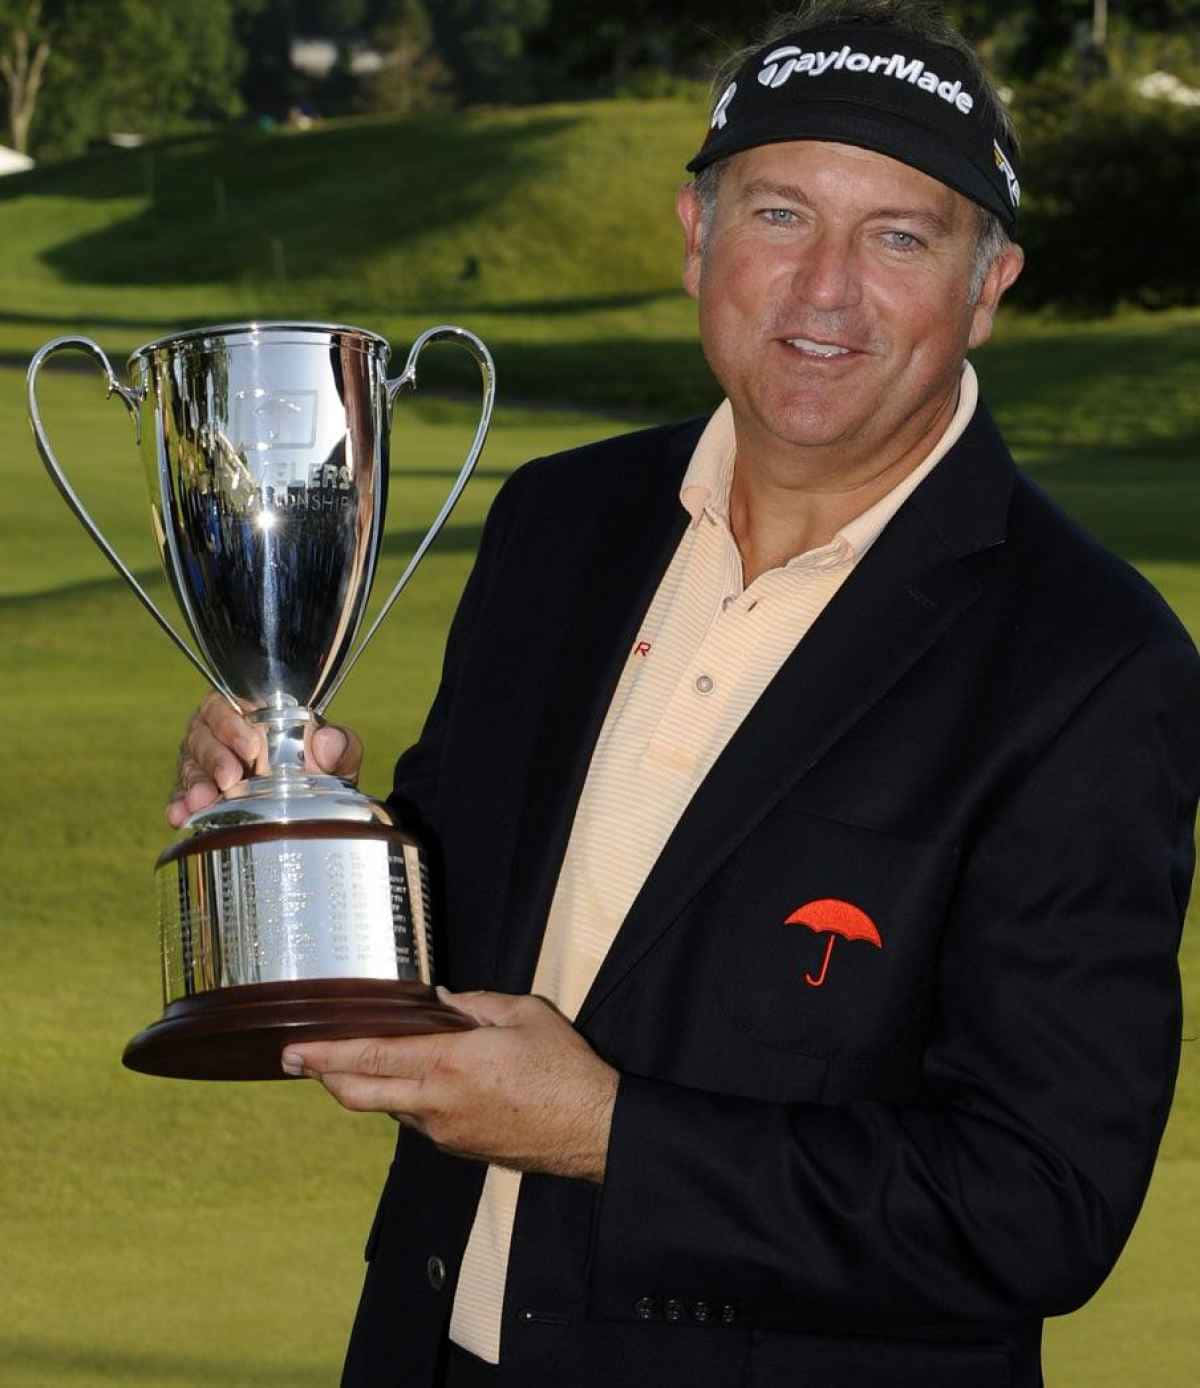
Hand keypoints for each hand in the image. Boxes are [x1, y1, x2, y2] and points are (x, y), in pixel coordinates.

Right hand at [166, 691, 363, 826]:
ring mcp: (206, 763)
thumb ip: (341, 745)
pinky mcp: (198, 791)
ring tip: (203, 801)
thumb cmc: (323, 768)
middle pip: (202, 735)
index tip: (251, 747)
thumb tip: (326, 742)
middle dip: (215, 756)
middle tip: (230, 779)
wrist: (317, 805)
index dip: (232, 723)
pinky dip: (180, 804)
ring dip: (195, 783)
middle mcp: (221, 733)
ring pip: (190, 764)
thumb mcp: (338, 756)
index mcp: (250, 713)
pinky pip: (181, 795)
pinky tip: (180, 816)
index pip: (226, 704)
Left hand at [281, 990, 618, 1183]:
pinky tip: (413, 1080)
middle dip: (321, 1076)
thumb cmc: (564, 1069)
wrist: (593, 1131)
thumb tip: (443, 1001)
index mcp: (448, 1065)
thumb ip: (476, 1004)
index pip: (370, 1058)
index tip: (293, 1049)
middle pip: (358, 1094)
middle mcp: (435, 1104)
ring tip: (356, 1061)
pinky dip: (402, 1098)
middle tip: (295, 1060)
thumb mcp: (524, 1014)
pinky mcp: (458, 1148)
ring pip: (386, 1108)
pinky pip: (416, 1120)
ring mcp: (444, 1132)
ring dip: (364, 1087)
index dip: (325, 1055)